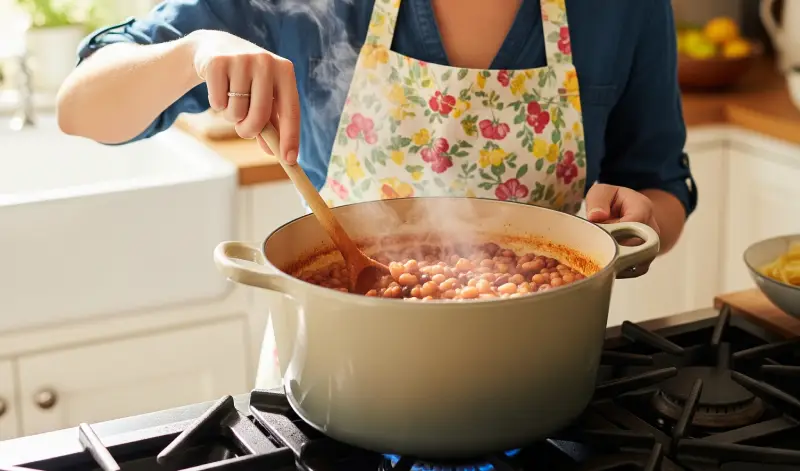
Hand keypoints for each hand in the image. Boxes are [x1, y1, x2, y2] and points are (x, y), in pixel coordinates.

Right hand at [188, 30, 299, 163]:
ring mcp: (241, 59)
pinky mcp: (217, 62)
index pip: (291, 110)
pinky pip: (217, 102)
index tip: (289, 160)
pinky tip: (219, 89)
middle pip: (260, 115)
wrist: (216, 48)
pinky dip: (217, 104)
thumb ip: (272, 125)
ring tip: (232, 100)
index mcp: (285, 71)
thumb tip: (276, 153)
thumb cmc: (248, 81)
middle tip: (244, 132)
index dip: (290, 137)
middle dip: (250, 131)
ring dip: (232, 116)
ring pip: (236, 111)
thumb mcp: (264, 98)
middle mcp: (266, 62)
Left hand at [585, 183, 660, 276]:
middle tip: (596, 246)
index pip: (633, 223)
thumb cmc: (611, 201)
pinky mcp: (646, 259)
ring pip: (637, 261)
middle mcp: (653, 228)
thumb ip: (598, 201)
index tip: (599, 232)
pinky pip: (635, 270)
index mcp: (643, 207)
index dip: (613, 231)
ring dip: (616, 261)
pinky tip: (606, 265)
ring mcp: (652, 246)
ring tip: (600, 255)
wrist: (625, 212)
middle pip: (636, 246)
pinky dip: (619, 270)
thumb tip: (596, 217)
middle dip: (613, 248)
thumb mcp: (601, 192)